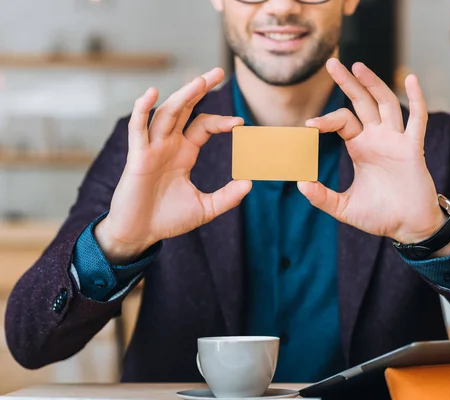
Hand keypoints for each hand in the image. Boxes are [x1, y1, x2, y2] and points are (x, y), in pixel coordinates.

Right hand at [95, 68, 250, 263]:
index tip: (241, 123)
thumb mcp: (205, 208)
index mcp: (183, 153)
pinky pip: (137, 129)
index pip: (202, 126)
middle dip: (200, 89)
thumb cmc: (168, 219)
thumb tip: (250, 184)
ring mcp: (151, 148)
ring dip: (182, 95)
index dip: (220, 121)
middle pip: (184, 109)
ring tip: (199, 80)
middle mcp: (167, 145)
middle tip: (218, 71)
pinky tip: (151, 93)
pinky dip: (141, 110)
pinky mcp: (136, 157)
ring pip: (166, 114)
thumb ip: (227, 197)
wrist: (140, 235)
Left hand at [298, 59, 448, 246]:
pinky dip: (416, 99)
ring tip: (357, 66)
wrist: (408, 228)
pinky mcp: (414, 148)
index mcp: (361, 148)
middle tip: (331, 63)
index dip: (326, 120)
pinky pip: (417, 120)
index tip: (308, 125)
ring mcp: (397, 141)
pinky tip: (410, 79)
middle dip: (347, 83)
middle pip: (362, 102)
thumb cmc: (380, 216)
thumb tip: (300, 184)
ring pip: (385, 103)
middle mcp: (378, 139)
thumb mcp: (344, 208)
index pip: (342, 122)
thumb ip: (322, 197)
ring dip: (373, 83)